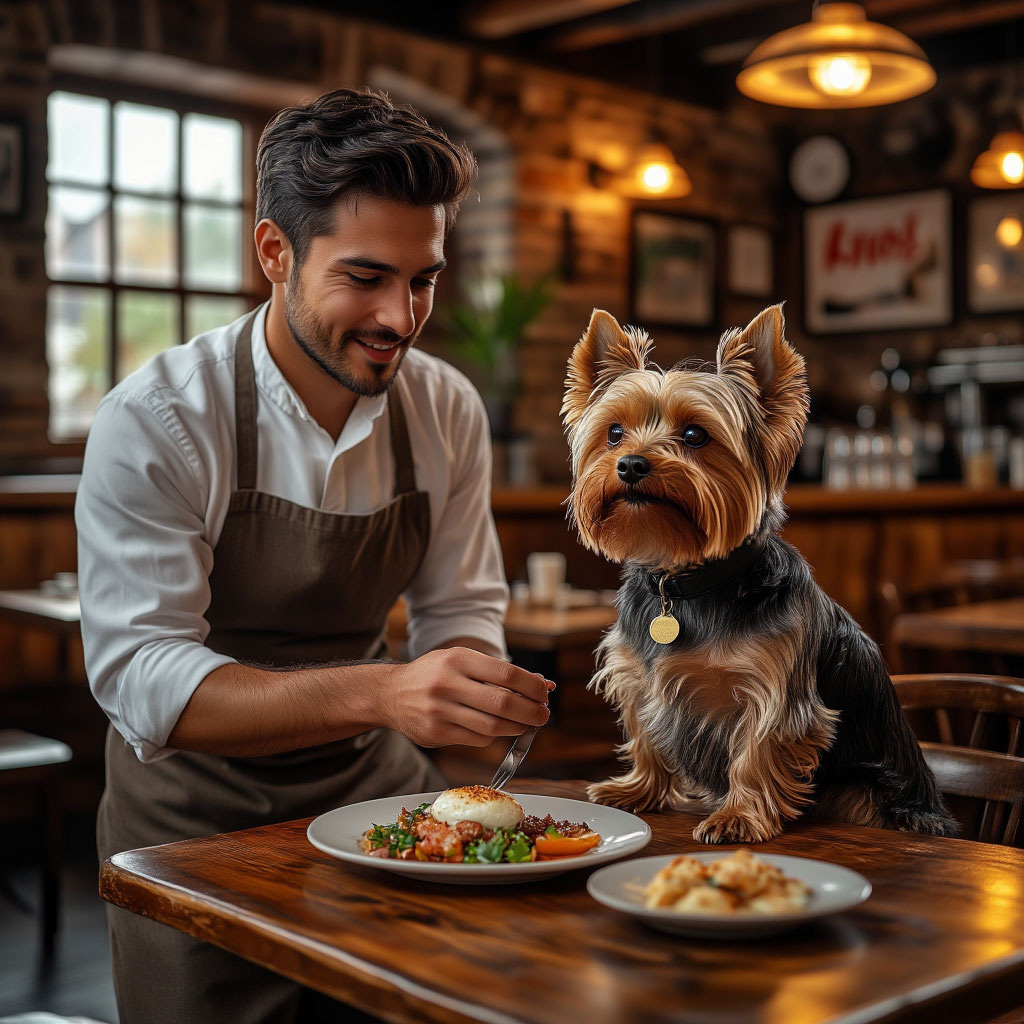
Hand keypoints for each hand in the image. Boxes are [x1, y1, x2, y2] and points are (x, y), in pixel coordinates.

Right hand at [381, 647, 553, 747]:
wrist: (390, 693)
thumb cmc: (434, 674)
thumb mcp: (462, 660)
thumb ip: (499, 672)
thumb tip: (543, 686)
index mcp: (458, 659)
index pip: (506, 674)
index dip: (532, 686)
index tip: (545, 693)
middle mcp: (447, 684)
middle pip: (503, 703)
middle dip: (531, 712)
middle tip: (543, 715)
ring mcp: (440, 711)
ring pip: (492, 726)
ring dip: (516, 727)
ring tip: (525, 724)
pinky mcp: (436, 734)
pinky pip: (476, 739)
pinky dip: (493, 735)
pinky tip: (497, 729)